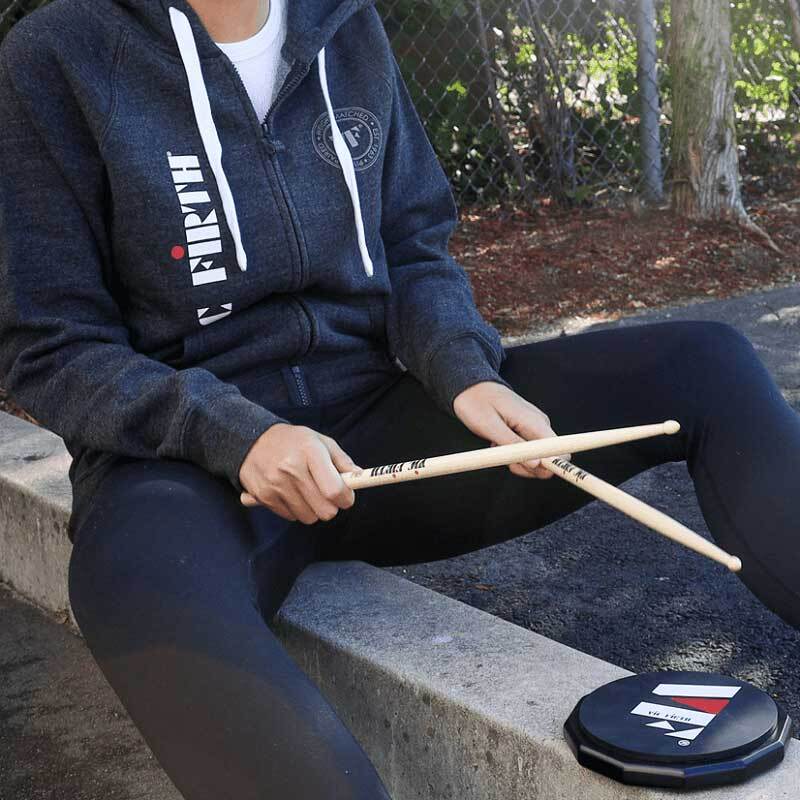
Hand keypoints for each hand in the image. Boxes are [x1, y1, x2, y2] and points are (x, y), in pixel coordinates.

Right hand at [238, 423, 359, 522]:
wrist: (251, 440)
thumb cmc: (293, 441)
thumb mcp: (320, 441)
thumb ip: (342, 460)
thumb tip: (360, 477)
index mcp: (310, 452)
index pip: (334, 490)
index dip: (346, 499)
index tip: (346, 497)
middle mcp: (292, 469)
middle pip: (324, 510)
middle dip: (331, 506)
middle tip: (326, 494)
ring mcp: (276, 484)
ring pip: (309, 517)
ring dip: (312, 509)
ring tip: (305, 490)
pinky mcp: (263, 496)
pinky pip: (291, 517)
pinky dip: (295, 509)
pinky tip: (290, 491)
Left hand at [452, 382, 570, 478]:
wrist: (470, 386)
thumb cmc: (477, 403)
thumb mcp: (490, 426)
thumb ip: (514, 445)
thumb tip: (537, 464)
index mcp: (535, 422)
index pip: (562, 450)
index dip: (553, 466)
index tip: (529, 468)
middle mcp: (540, 425)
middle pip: (549, 459)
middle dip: (528, 467)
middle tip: (505, 458)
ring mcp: (534, 428)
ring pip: (537, 458)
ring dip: (518, 461)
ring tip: (498, 446)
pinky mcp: (527, 431)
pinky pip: (527, 452)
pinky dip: (513, 454)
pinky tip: (499, 443)